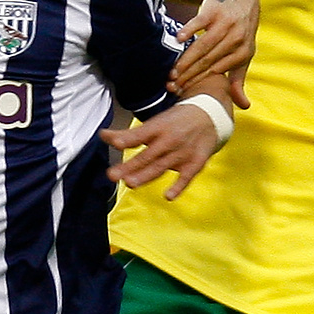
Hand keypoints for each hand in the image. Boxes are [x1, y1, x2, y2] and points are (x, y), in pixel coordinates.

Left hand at [101, 101, 223, 200]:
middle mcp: (169, 140)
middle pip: (147, 155)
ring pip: (161, 167)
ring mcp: (182, 153)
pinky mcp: (195, 163)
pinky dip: (178, 187)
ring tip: (130, 183)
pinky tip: (168, 196)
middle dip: (129, 166)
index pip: (139, 134)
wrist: (210, 117)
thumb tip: (103, 136)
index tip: (114, 142)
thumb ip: (129, 135)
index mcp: (158, 128)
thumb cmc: (176, 122)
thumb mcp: (154, 123)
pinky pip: (186, 177)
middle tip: (112, 175)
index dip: (127, 138)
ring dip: (145, 176)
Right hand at [167, 0, 256, 109]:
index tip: (183, 93)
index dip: (199, 84)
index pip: (216, 72)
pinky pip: (199, 22)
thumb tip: (244, 107)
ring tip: (172, 71)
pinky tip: (178, 40)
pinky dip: (188, 30)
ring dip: (186, 59)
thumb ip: (239, 80)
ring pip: (202, 46)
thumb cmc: (240, 32)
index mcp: (243, 52)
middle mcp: (236, 38)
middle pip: (207, 61)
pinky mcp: (213, 11)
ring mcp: (224, 24)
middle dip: (189, 75)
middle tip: (173, 86)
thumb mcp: (244, 54)